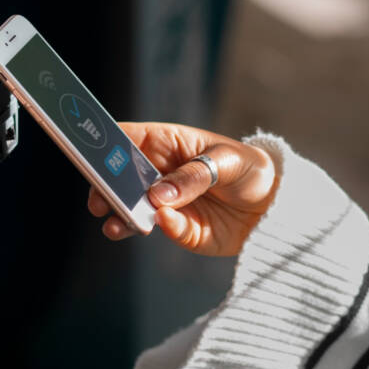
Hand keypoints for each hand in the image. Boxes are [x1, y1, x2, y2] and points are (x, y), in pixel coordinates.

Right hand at [87, 123, 277, 255]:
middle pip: (120, 177)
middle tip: (99, 199)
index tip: (90, 155)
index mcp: (166, 144)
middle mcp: (159, 173)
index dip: (106, 143)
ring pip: (131, 208)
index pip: (127, 139)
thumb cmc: (251, 169)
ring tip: (115, 224)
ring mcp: (166, 202)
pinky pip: (162, 229)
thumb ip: (192, 177)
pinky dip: (158, 228)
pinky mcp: (180, 228)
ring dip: (120, 216)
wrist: (278, 206)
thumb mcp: (227, 162)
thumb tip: (158, 196)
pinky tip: (160, 225)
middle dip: (106, 187)